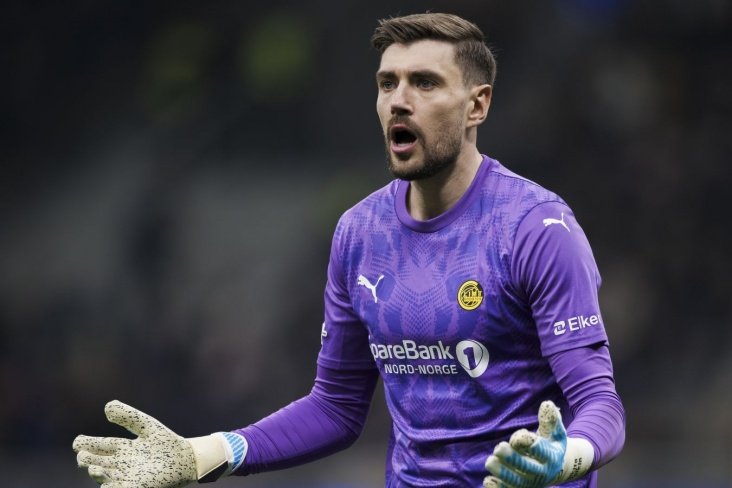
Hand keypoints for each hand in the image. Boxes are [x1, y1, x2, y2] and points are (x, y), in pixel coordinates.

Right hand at [73, 400, 196, 487]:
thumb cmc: (166, 442)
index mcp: (123, 448)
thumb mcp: (146, 426)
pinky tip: (106, 484)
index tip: (77, 442)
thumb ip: (128, 416)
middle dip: (88, 460)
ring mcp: (128, 476)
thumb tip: (107, 406)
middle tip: (83, 456)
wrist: (186, 457)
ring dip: (98, 473)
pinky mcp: (138, 486)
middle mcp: (121, 464)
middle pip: (99, 462)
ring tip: (93, 468)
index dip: (88, 444)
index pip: (101, 446)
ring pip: (106, 477)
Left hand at [483, 400, 567, 487]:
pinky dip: (498, 487)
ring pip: (516, 481)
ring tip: (490, 461)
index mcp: (551, 456)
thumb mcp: (555, 432)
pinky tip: (487, 481)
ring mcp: (530, 482)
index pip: (539, 450)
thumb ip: (551, 420)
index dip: (527, 442)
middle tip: (499, 447)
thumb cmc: (550, 444)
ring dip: (502, 473)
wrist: (555, 469)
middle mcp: (541, 472)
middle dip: (512, 458)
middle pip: (526, 467)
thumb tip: (546, 404)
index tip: (518, 437)